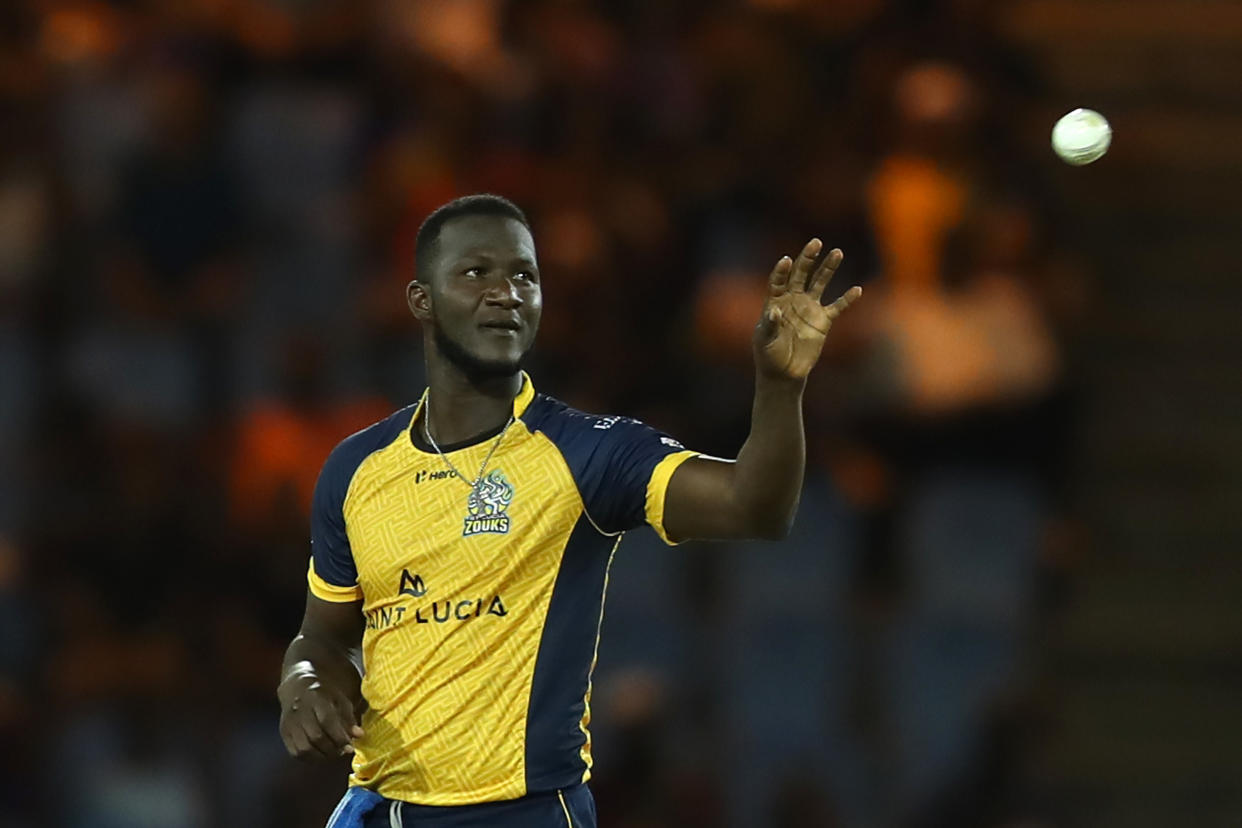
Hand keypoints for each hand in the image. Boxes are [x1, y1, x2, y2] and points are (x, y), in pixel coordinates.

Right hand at [278, 661, 364, 759]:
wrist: (297, 688)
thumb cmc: (323, 695)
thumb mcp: (340, 699)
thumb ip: (349, 717)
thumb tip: (359, 735)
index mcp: (316, 698)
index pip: (327, 721)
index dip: (339, 737)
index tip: (350, 746)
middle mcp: (299, 711)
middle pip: (315, 737)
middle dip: (333, 748)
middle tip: (343, 751)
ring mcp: (289, 723)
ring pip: (304, 748)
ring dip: (322, 756)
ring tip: (333, 753)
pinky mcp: (284, 733)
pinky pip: (296, 753)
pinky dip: (310, 758)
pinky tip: (321, 754)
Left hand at [753, 239, 861, 381]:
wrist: (784, 372)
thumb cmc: (768, 355)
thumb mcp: (764, 341)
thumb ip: (769, 325)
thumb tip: (775, 310)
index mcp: (775, 301)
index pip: (778, 281)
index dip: (782, 270)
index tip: (786, 260)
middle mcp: (793, 299)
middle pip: (801, 274)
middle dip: (808, 258)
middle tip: (816, 242)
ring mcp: (809, 308)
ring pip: (820, 283)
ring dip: (828, 268)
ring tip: (837, 252)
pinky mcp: (823, 321)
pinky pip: (837, 307)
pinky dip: (847, 299)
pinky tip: (857, 289)